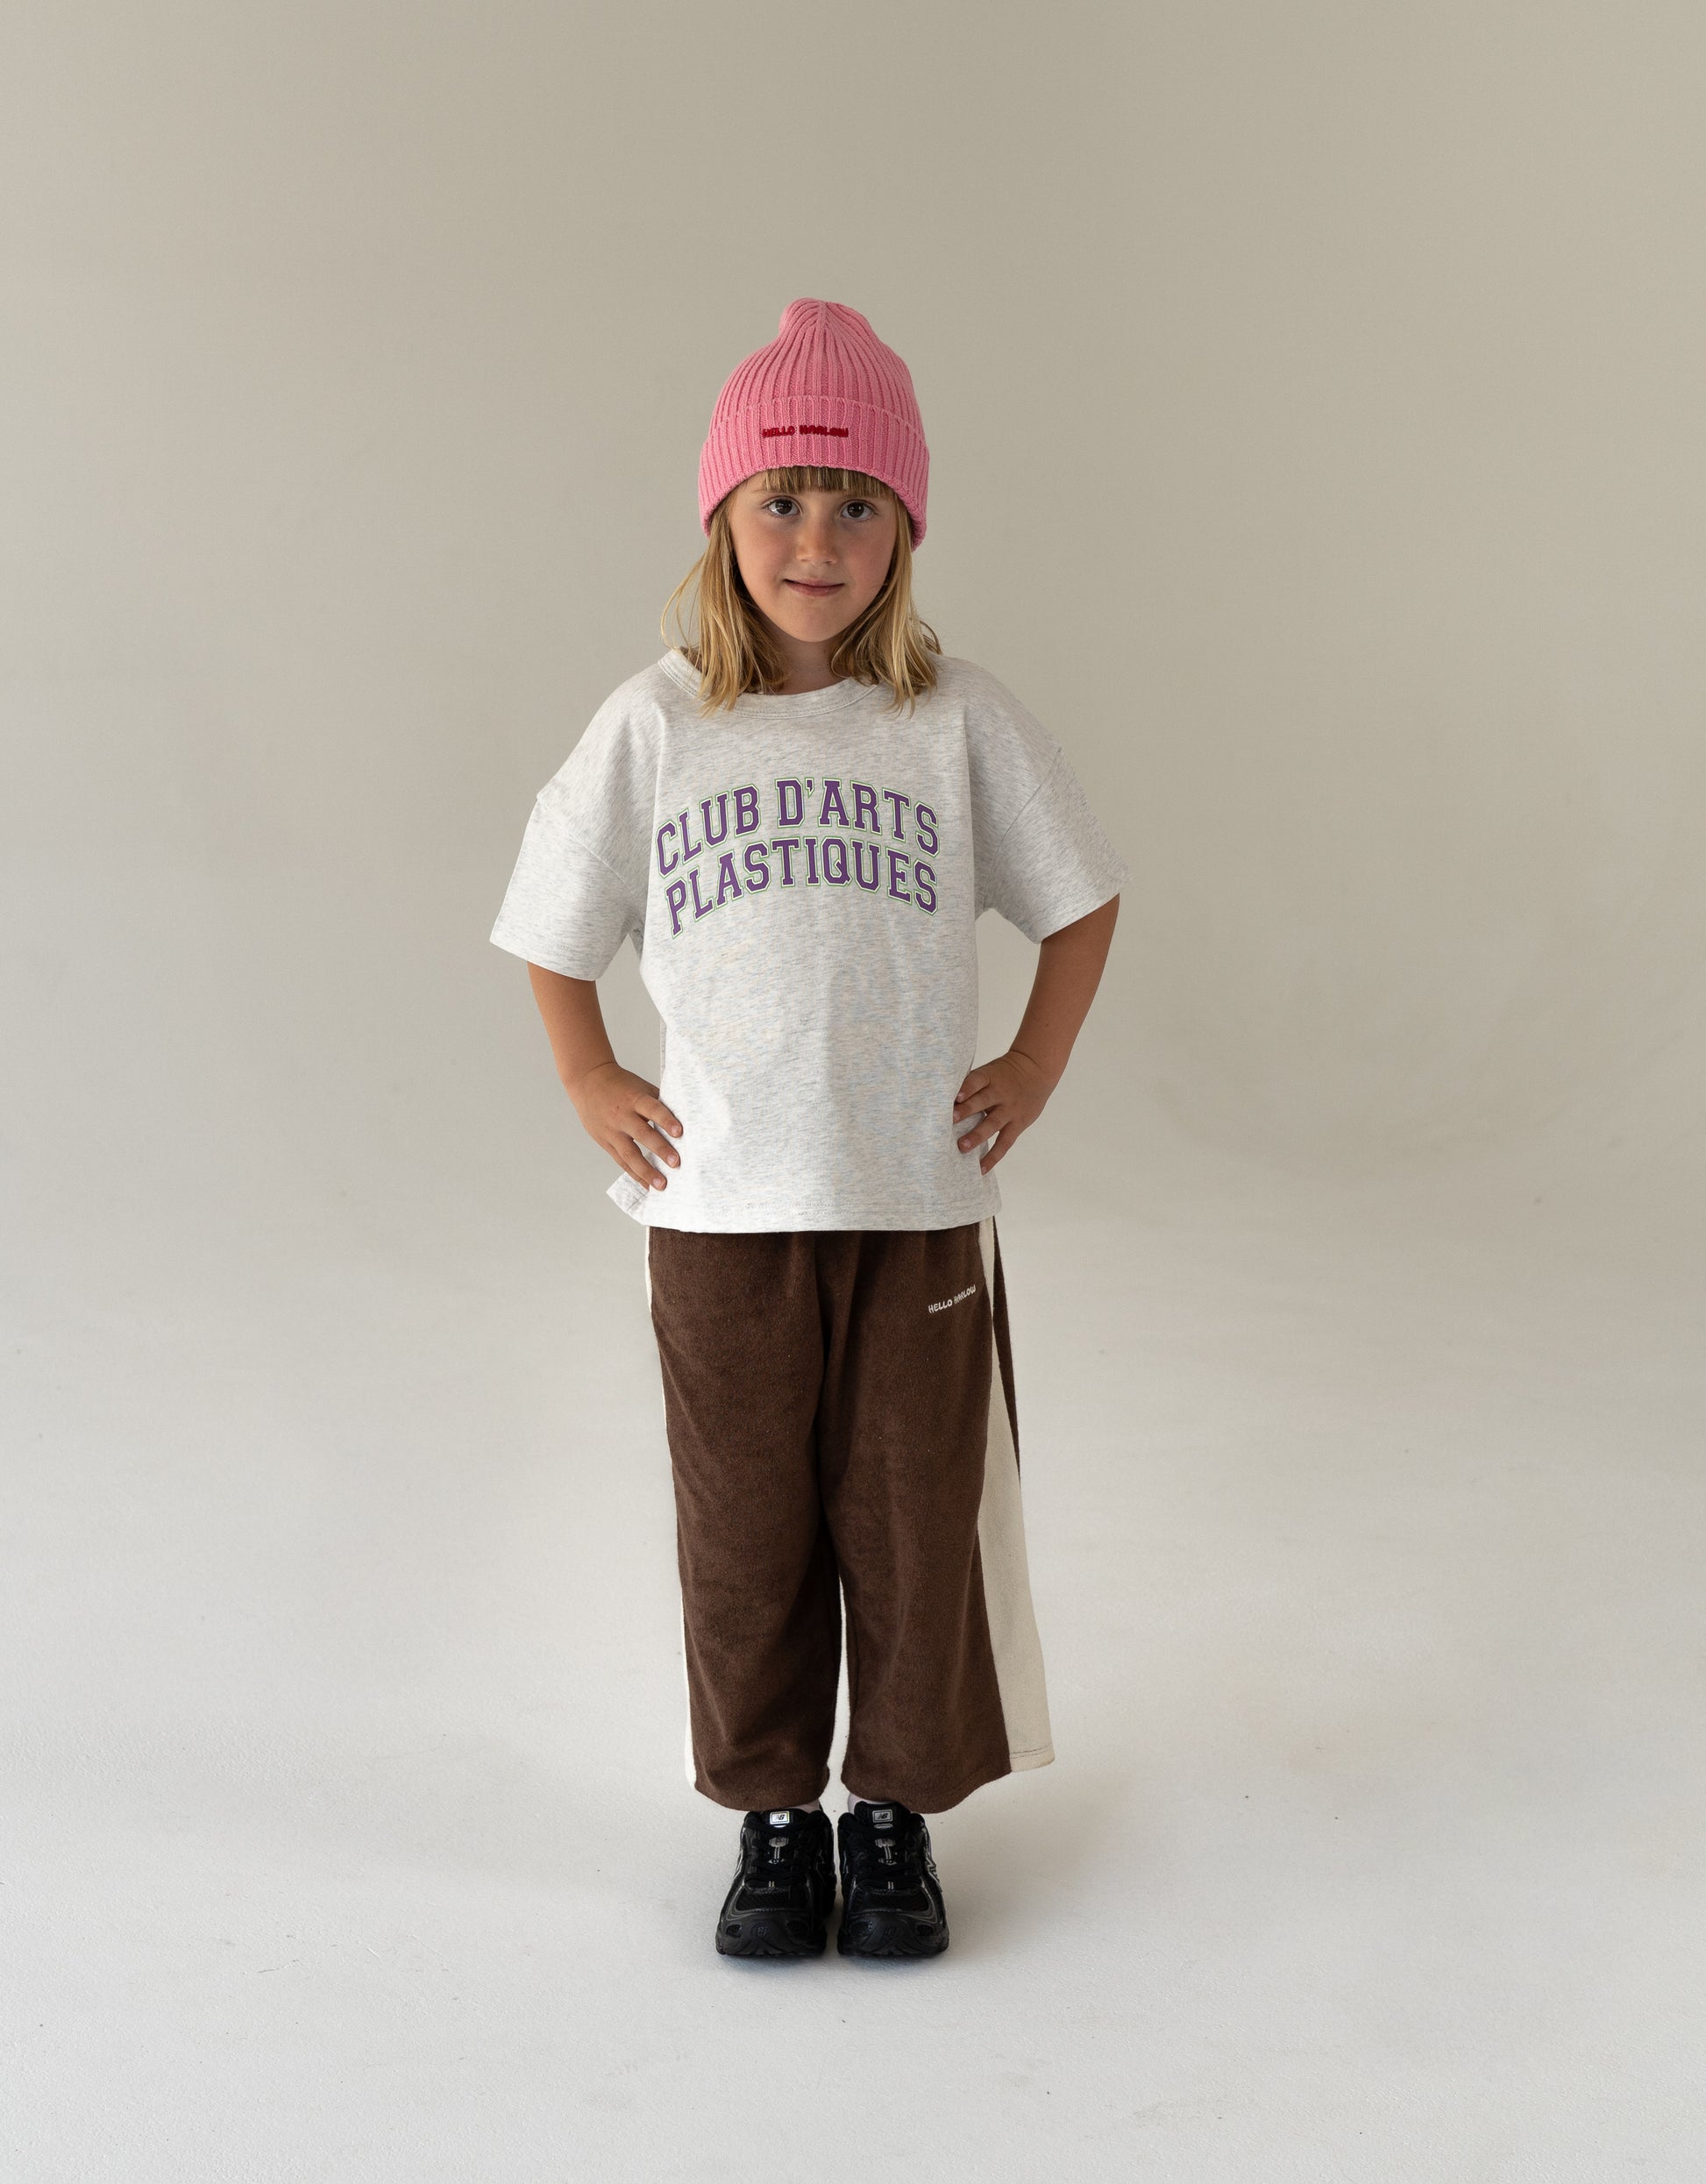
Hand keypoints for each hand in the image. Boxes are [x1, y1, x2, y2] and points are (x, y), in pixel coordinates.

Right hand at [566, 1060, 682, 1191]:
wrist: (587, 1081)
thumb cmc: (620, 1084)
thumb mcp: (640, 1086)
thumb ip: (658, 1102)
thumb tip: (684, 1118)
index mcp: (634, 1099)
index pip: (653, 1109)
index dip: (666, 1120)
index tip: (680, 1132)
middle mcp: (622, 1116)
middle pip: (642, 1134)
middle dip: (660, 1149)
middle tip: (676, 1163)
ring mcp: (612, 1131)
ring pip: (629, 1154)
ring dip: (646, 1171)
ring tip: (661, 1184)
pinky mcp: (605, 1142)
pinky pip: (621, 1161)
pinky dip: (635, 1174)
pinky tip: (647, 1185)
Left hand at [953, 1048, 1056, 1173]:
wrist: (1037, 1070)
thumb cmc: (1004, 1074)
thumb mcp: (990, 1072)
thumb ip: (972, 1084)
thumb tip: (942, 1100)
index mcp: (990, 1077)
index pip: (977, 1080)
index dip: (966, 1088)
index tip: (955, 1097)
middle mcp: (1000, 1093)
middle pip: (982, 1102)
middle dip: (966, 1111)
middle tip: (951, 1121)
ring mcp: (1010, 1110)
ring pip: (992, 1124)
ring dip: (976, 1136)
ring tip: (962, 1146)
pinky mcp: (1018, 1124)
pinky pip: (1004, 1143)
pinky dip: (993, 1156)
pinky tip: (981, 1168)